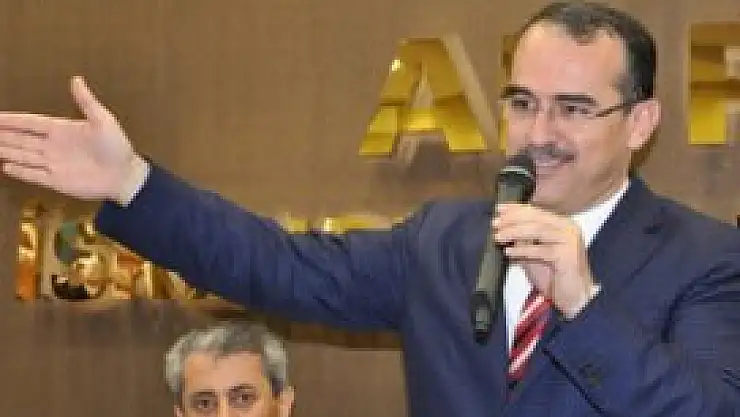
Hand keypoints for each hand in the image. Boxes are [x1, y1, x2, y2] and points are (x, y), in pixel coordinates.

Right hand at [0, 76, 139, 201]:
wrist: (125, 175)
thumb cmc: (117, 147)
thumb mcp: (103, 120)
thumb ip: (86, 102)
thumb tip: (76, 79)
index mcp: (62, 130)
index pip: (30, 123)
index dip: (12, 120)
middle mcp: (53, 146)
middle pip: (21, 139)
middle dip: (3, 135)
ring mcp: (54, 164)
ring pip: (23, 155)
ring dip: (6, 150)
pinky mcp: (57, 181)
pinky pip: (33, 175)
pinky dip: (20, 171)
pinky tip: (6, 166)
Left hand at [493, 203, 596, 318]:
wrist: (575, 298)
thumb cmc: (554, 276)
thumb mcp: (532, 254)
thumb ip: (522, 240)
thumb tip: (503, 226)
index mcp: (562, 224)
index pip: (536, 212)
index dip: (516, 209)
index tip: (498, 209)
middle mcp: (568, 228)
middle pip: (536, 218)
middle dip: (512, 219)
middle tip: (495, 223)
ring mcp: (569, 241)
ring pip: (538, 230)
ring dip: (514, 232)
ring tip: (498, 237)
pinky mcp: (567, 256)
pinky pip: (541, 250)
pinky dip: (522, 250)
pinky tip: (509, 252)